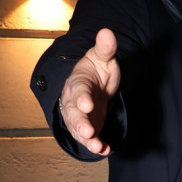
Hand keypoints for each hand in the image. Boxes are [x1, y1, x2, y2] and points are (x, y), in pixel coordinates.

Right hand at [58, 28, 120, 154]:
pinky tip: (105, 150)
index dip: (81, 98)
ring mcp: (81, 116)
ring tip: (97, 146)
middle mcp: (75, 101)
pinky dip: (96, 145)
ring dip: (87, 139)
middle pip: (74, 114)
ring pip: (79, 129)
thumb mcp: (101, 57)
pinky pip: (89, 138)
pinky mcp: (88, 127)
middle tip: (88, 131)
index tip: (87, 104)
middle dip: (80, 123)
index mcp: (78, 82)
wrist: (92, 84)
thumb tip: (107, 32)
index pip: (78, 90)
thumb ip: (105, 48)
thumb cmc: (95, 70)